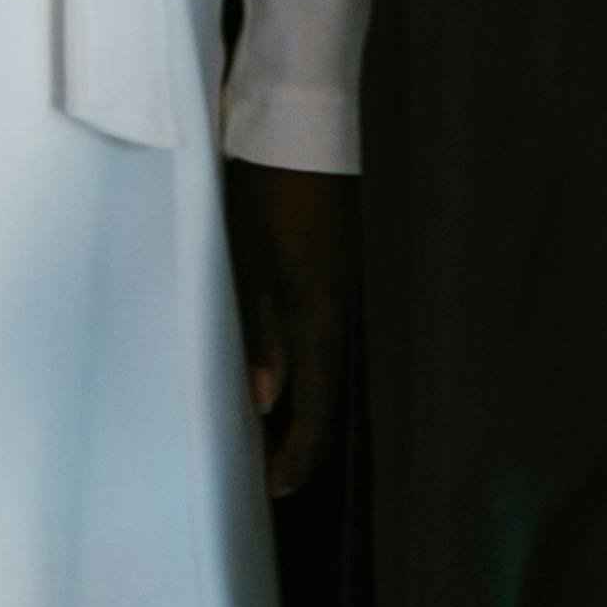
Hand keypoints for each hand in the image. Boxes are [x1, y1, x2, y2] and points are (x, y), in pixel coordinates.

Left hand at [225, 158, 356, 497]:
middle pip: (335, 395)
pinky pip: (342, 333)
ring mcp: (358, 287)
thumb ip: (261, 331)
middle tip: (274, 469)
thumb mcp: (247, 256)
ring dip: (315, 403)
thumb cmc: (266, 183)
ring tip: (279, 432)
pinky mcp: (356, 268)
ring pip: (340, 365)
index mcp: (319, 312)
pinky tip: (298, 372)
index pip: (318, 411)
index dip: (299, 457)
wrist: (306, 118)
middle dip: (307, 440)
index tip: (274, 488)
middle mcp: (349, 309)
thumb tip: (266, 402)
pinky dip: (321, 365)